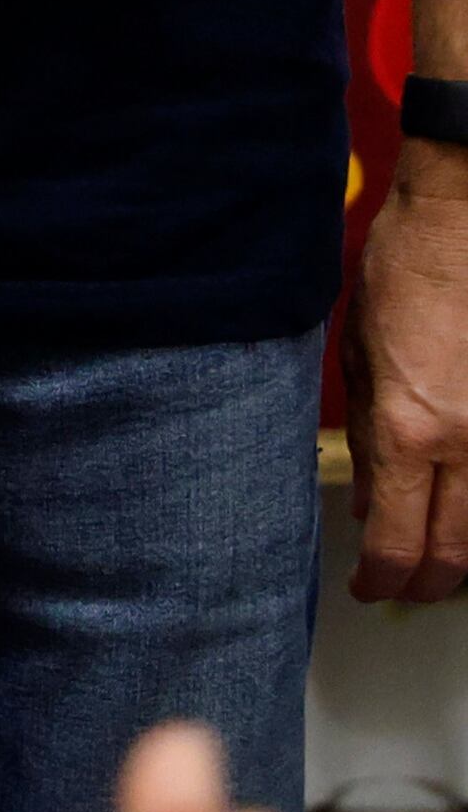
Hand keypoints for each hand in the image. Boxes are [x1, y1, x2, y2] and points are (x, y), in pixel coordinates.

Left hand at [348, 159, 467, 598]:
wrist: (460, 225)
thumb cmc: (401, 274)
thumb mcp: (356, 359)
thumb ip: (368, 437)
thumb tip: (373, 503)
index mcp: (405, 430)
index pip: (397, 541)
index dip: (381, 578)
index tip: (368, 585)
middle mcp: (465, 443)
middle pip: (454, 551)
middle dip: (426, 581)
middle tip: (403, 586)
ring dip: (462, 549)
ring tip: (434, 553)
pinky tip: (463, 504)